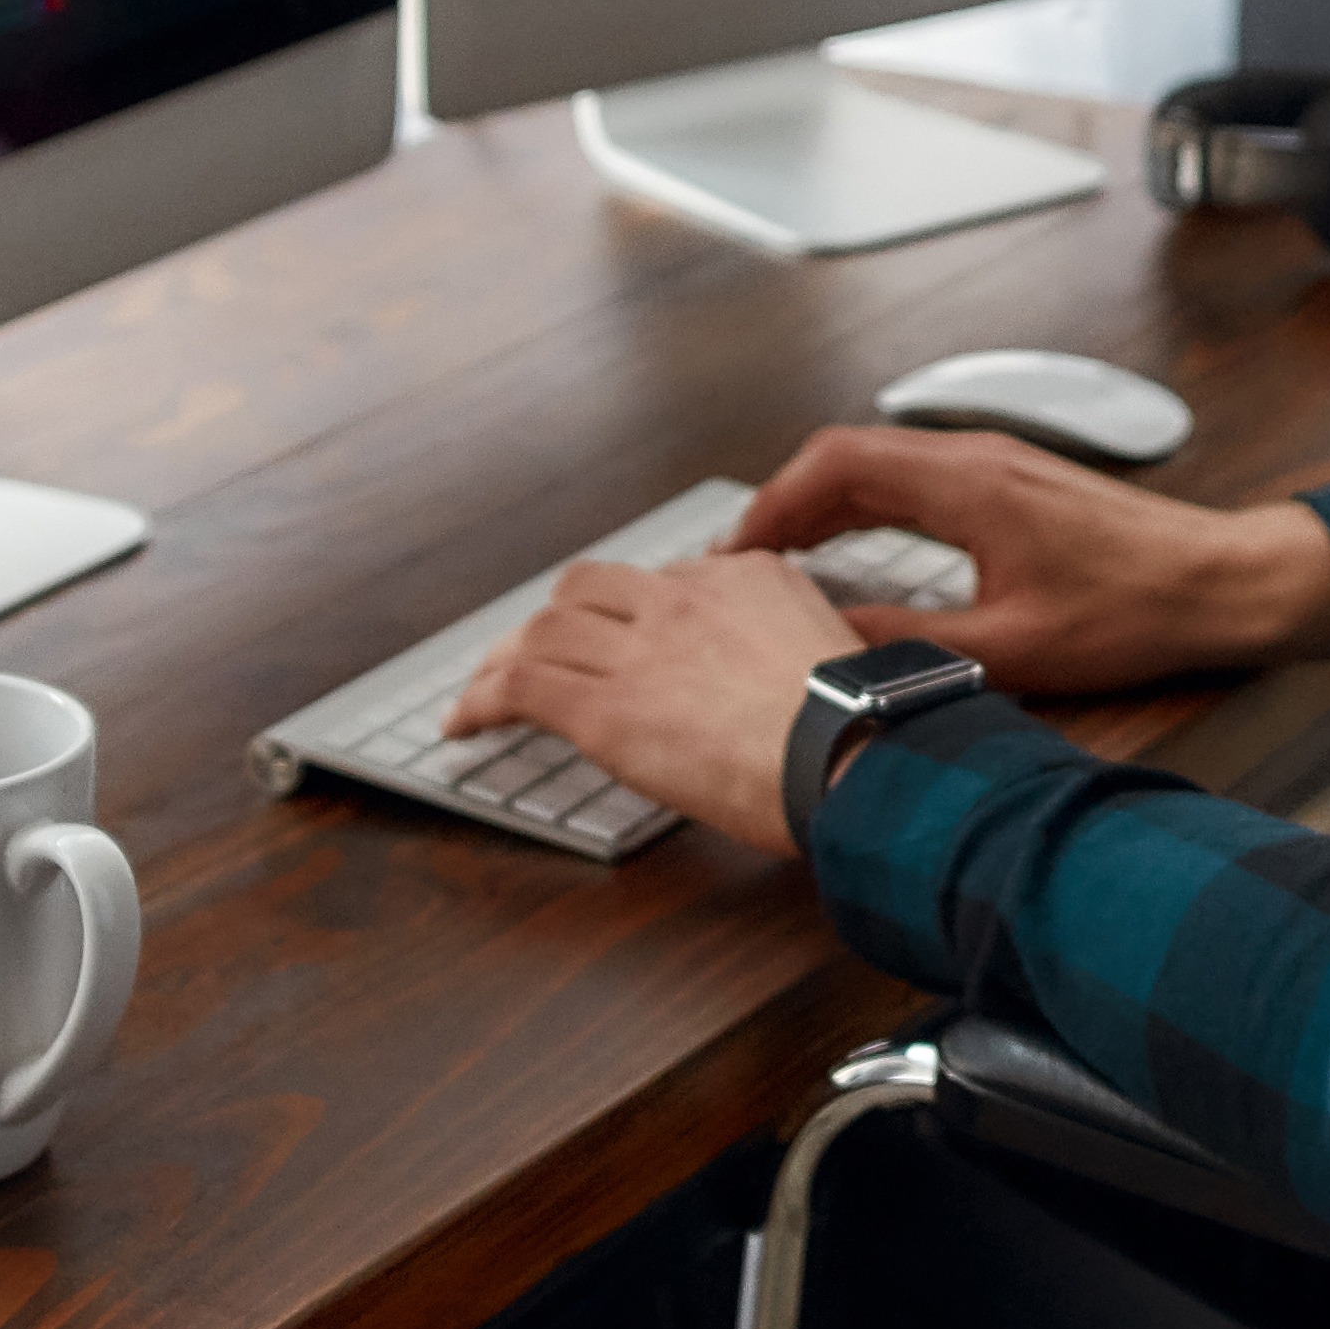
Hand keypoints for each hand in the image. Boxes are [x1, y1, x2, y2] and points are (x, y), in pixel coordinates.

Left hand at [447, 543, 863, 857]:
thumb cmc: (864, 723)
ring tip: (485, 690)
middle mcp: (682, 600)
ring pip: (543, 632)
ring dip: (505, 659)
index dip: (628, 615)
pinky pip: (521, 687)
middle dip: (553, 620)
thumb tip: (796, 676)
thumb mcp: (840, 651)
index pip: (662, 583)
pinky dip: (482, 700)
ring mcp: (638, 650)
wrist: (852, 749)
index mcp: (745, 578)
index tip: (616, 640)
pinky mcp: (605, 708)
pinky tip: (465, 723)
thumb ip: (801, 643)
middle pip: (587, 588)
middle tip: (531, 653)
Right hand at [722, 425, 1329, 696]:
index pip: (835, 464)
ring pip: (882, 463)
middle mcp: (977, 457)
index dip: (772, 504)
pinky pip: (917, 477)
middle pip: (848, 456)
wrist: (1221, 584)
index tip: (735, 551)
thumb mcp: (1012, 648)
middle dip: (784, 505)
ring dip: (825, 504)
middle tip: (742, 561)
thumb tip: (829, 648)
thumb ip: (911, 645)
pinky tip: (858, 551)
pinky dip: (869, 506)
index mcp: (968, 483)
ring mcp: (998, 464)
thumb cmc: (1136, 612)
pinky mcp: (1015, 482)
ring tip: (783, 560)